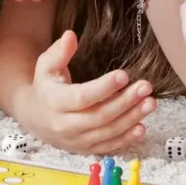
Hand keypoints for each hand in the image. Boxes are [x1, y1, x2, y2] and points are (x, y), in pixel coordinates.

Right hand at [18, 30, 154, 153]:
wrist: (35, 117)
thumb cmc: (46, 87)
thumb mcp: (46, 66)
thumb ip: (59, 51)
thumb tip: (71, 35)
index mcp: (55, 102)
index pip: (82, 97)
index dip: (104, 88)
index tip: (124, 75)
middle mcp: (64, 125)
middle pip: (100, 116)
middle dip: (125, 102)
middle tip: (146, 87)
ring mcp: (76, 140)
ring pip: (108, 132)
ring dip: (131, 118)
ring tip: (150, 103)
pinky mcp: (85, 149)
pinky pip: (108, 147)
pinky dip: (126, 139)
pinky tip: (142, 127)